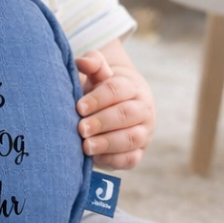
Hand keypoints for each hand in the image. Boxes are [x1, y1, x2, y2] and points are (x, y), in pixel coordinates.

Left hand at [74, 40, 155, 170]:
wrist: (116, 108)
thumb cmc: (100, 89)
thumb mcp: (97, 74)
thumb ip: (92, 63)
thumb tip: (83, 62)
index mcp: (132, 87)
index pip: (118, 90)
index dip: (98, 99)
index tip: (79, 107)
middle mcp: (142, 109)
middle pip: (126, 114)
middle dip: (102, 122)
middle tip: (81, 128)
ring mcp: (144, 132)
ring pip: (132, 138)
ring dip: (108, 143)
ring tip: (86, 146)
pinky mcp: (138, 152)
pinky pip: (131, 159)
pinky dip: (114, 160)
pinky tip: (95, 158)